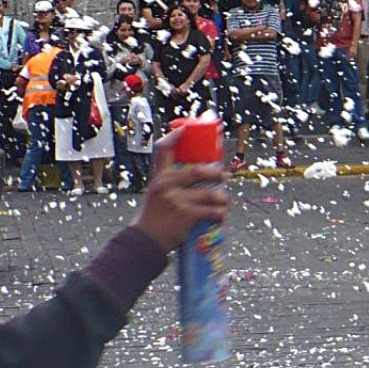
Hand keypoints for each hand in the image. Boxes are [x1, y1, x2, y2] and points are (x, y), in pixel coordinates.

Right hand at [133, 131, 229, 249]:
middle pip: (199, 171)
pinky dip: (220, 215)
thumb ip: (172, 182)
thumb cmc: (154, 216)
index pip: (164, 149)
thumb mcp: (157, 193)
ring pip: (211, 194)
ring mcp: (176, 199)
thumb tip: (200, 174)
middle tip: (223, 178)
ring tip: (223, 203)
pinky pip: (213, 211)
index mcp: (159, 177)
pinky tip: (219, 217)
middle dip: (217, 175)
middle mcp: (166, 184)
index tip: (187, 128)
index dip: (176, 135)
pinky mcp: (186, 214)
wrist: (145, 239)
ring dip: (222, 200)